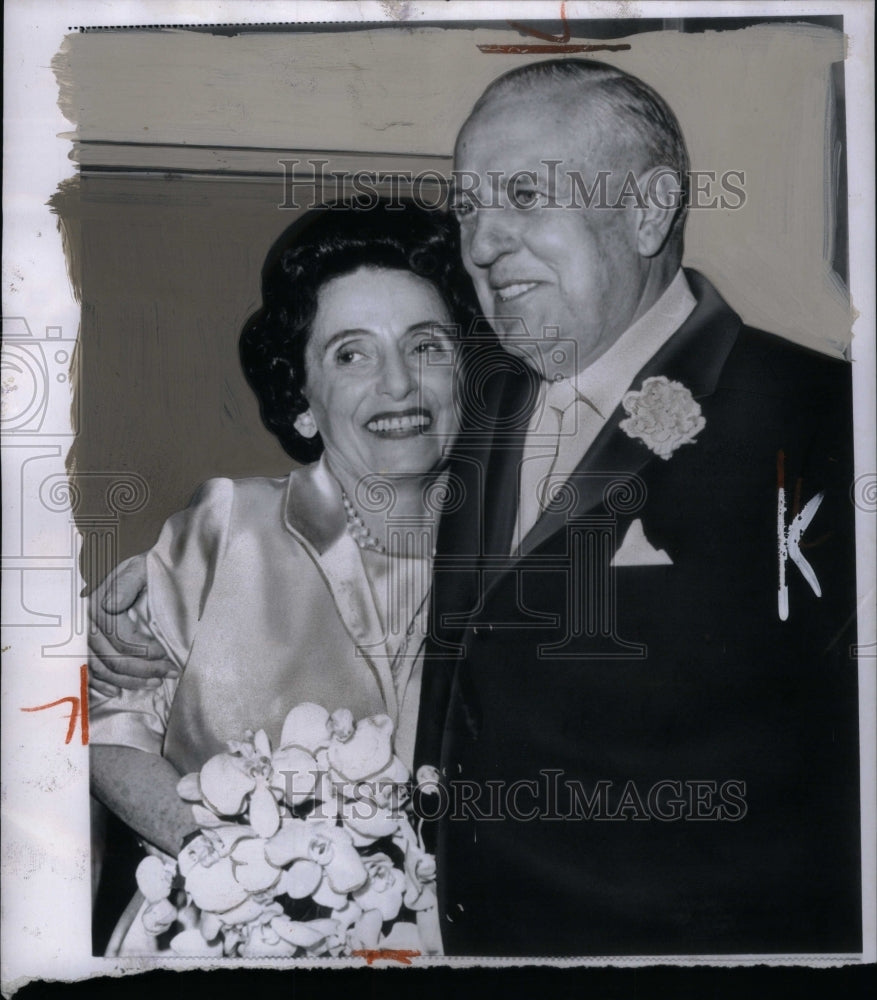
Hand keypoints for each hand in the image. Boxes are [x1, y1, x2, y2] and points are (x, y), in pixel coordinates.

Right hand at [88, 553, 178, 695]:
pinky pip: (87, 672)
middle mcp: (84, 622)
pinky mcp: (81, 647)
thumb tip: (111, 606)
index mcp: (97, 603)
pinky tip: (117, 691)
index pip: (119, 637)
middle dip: (143, 670)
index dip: (144, 650)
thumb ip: (127, 583)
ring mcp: (81, 637)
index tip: (165, 654)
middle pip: (111, 657)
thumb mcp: (140, 569)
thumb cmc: (143, 570)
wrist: (138, 570)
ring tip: (155, 682)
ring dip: (128, 681)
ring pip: (102, 668)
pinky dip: (102, 684)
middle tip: (169, 672)